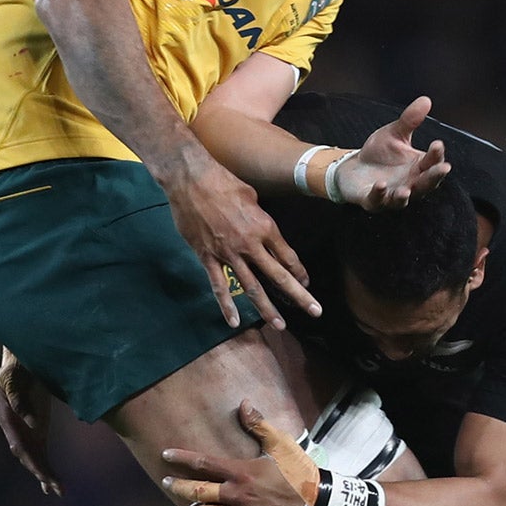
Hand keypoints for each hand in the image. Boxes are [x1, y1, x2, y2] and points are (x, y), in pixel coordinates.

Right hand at [0, 349, 61, 493]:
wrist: (21, 359)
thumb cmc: (16, 367)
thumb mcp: (14, 378)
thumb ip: (19, 399)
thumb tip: (33, 424)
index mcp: (7, 418)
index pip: (19, 444)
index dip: (31, 458)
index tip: (43, 471)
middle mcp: (14, 429)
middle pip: (26, 455)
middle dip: (40, 471)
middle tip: (56, 487)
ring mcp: (25, 431)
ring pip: (34, 457)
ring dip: (45, 474)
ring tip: (58, 490)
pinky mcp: (35, 430)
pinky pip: (40, 452)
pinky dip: (46, 468)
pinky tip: (53, 485)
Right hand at [161, 151, 316, 329]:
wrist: (190, 180)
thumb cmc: (223, 181)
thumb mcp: (251, 195)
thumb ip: (259, 216)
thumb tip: (262, 227)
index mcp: (264, 227)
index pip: (287, 256)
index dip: (299, 272)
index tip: (307, 283)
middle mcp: (250, 244)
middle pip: (279, 275)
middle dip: (299, 296)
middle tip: (315, 311)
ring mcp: (228, 254)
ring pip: (252, 287)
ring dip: (267, 308)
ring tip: (280, 325)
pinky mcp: (208, 257)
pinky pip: (219, 285)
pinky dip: (227, 305)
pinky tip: (234, 321)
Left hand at [162, 400, 318, 505]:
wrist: (316, 503)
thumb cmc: (298, 471)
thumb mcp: (281, 444)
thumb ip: (259, 425)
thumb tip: (243, 403)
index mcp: (241, 471)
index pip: (204, 463)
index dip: (182, 458)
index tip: (166, 454)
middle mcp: (236, 494)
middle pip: (198, 491)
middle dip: (178, 486)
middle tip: (166, 482)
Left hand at [328, 95, 450, 208]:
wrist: (353, 168)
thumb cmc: (379, 153)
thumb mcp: (394, 134)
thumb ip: (409, 120)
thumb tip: (426, 100)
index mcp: (418, 168)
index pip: (432, 163)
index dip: (437, 155)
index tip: (437, 144)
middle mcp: (409, 184)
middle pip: (425, 185)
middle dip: (433, 178)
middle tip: (443, 169)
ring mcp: (391, 196)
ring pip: (402, 200)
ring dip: (404, 196)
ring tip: (406, 190)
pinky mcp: (372, 202)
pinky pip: (377, 201)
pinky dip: (379, 195)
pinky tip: (381, 185)